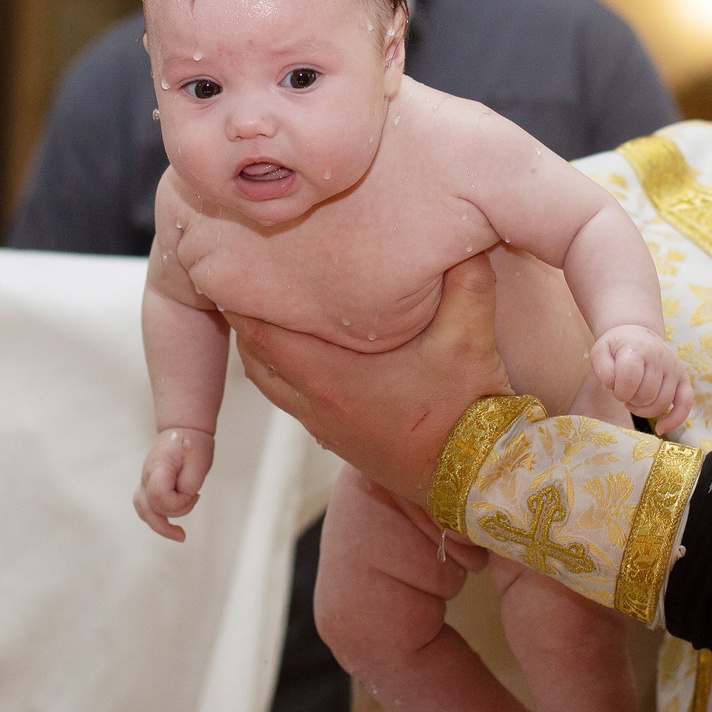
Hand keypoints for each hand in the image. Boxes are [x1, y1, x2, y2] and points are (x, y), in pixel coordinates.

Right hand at [135, 428, 214, 540]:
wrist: (183, 430)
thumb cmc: (192, 444)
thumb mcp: (199, 463)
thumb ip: (189, 485)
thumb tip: (181, 500)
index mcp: (159, 466)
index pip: (159, 495)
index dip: (178, 503)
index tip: (195, 495)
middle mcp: (147, 475)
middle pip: (147, 508)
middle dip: (165, 525)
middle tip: (182, 536)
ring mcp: (145, 481)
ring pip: (143, 510)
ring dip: (160, 525)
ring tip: (178, 535)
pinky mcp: (148, 486)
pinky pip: (147, 507)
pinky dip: (157, 519)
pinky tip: (170, 526)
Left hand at [231, 252, 508, 507]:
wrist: (476, 476)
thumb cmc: (467, 410)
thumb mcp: (471, 335)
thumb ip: (467, 278)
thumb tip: (464, 235)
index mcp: (331, 376)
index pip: (260, 332)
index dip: (240, 298)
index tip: (235, 265)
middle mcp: (316, 402)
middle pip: (253, 356)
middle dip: (244, 317)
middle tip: (248, 278)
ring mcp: (323, 424)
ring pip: (268, 381)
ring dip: (262, 347)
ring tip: (270, 307)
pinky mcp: (335, 438)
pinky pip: (290, 398)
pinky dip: (283, 370)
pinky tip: (306, 347)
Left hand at [592, 325, 692, 432]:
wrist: (638, 336)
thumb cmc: (617, 349)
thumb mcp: (600, 352)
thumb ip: (602, 370)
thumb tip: (614, 387)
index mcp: (639, 349)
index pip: (630, 379)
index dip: (619, 391)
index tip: (614, 388)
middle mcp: (661, 357)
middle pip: (646, 395)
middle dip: (630, 400)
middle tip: (624, 392)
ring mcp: (674, 368)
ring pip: (661, 403)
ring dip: (643, 409)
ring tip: (634, 399)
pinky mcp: (684, 379)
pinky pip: (685, 404)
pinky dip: (674, 420)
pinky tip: (661, 428)